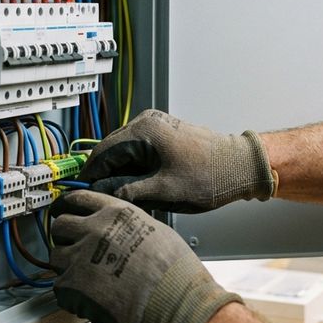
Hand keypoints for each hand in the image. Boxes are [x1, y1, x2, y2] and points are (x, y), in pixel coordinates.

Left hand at [49, 189, 240, 322]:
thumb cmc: (175, 274)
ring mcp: (80, 257)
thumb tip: (118, 232)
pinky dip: (71, 294)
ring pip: (55, 256)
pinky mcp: (73, 286)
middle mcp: (95, 229)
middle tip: (75, 249)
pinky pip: (59, 287)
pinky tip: (90, 298)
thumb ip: (128, 226)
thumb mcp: (155, 231)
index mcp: (116, 212)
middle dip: (66, 237)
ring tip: (85, 278)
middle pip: (60, 225)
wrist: (176, 305)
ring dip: (66, 266)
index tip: (64, 211)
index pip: (79, 198)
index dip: (68, 206)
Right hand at [78, 109, 275, 212]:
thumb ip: (128, 191)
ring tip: (119, 197)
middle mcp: (147, 123)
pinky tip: (136, 188)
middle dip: (104, 175)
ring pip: (125, 152)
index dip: (90, 175)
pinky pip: (139, 151)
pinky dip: (134, 168)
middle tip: (99, 200)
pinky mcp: (166, 135)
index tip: (81, 193)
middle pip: (112, 150)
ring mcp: (157, 127)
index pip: (102, 152)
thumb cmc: (209, 177)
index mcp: (144, 131)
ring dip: (120, 173)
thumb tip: (102, 194)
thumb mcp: (164, 191)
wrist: (242, 166)